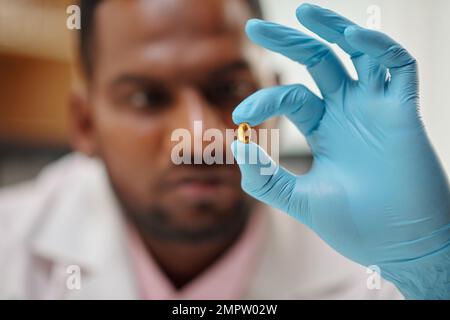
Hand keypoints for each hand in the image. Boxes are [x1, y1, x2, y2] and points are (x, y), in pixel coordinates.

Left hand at [231, 4, 449, 298]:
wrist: (399, 246)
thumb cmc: (354, 225)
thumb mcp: (300, 200)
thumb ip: (265, 178)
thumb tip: (237, 145)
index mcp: (324, 128)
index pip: (291, 96)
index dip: (264, 98)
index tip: (240, 116)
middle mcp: (348, 112)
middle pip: (319, 62)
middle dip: (289, 42)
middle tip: (254, 28)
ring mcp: (376, 109)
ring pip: (357, 53)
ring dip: (333, 29)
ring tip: (303, 11)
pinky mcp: (404, 112)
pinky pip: (397, 66)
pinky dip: (379, 47)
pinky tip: (353, 37)